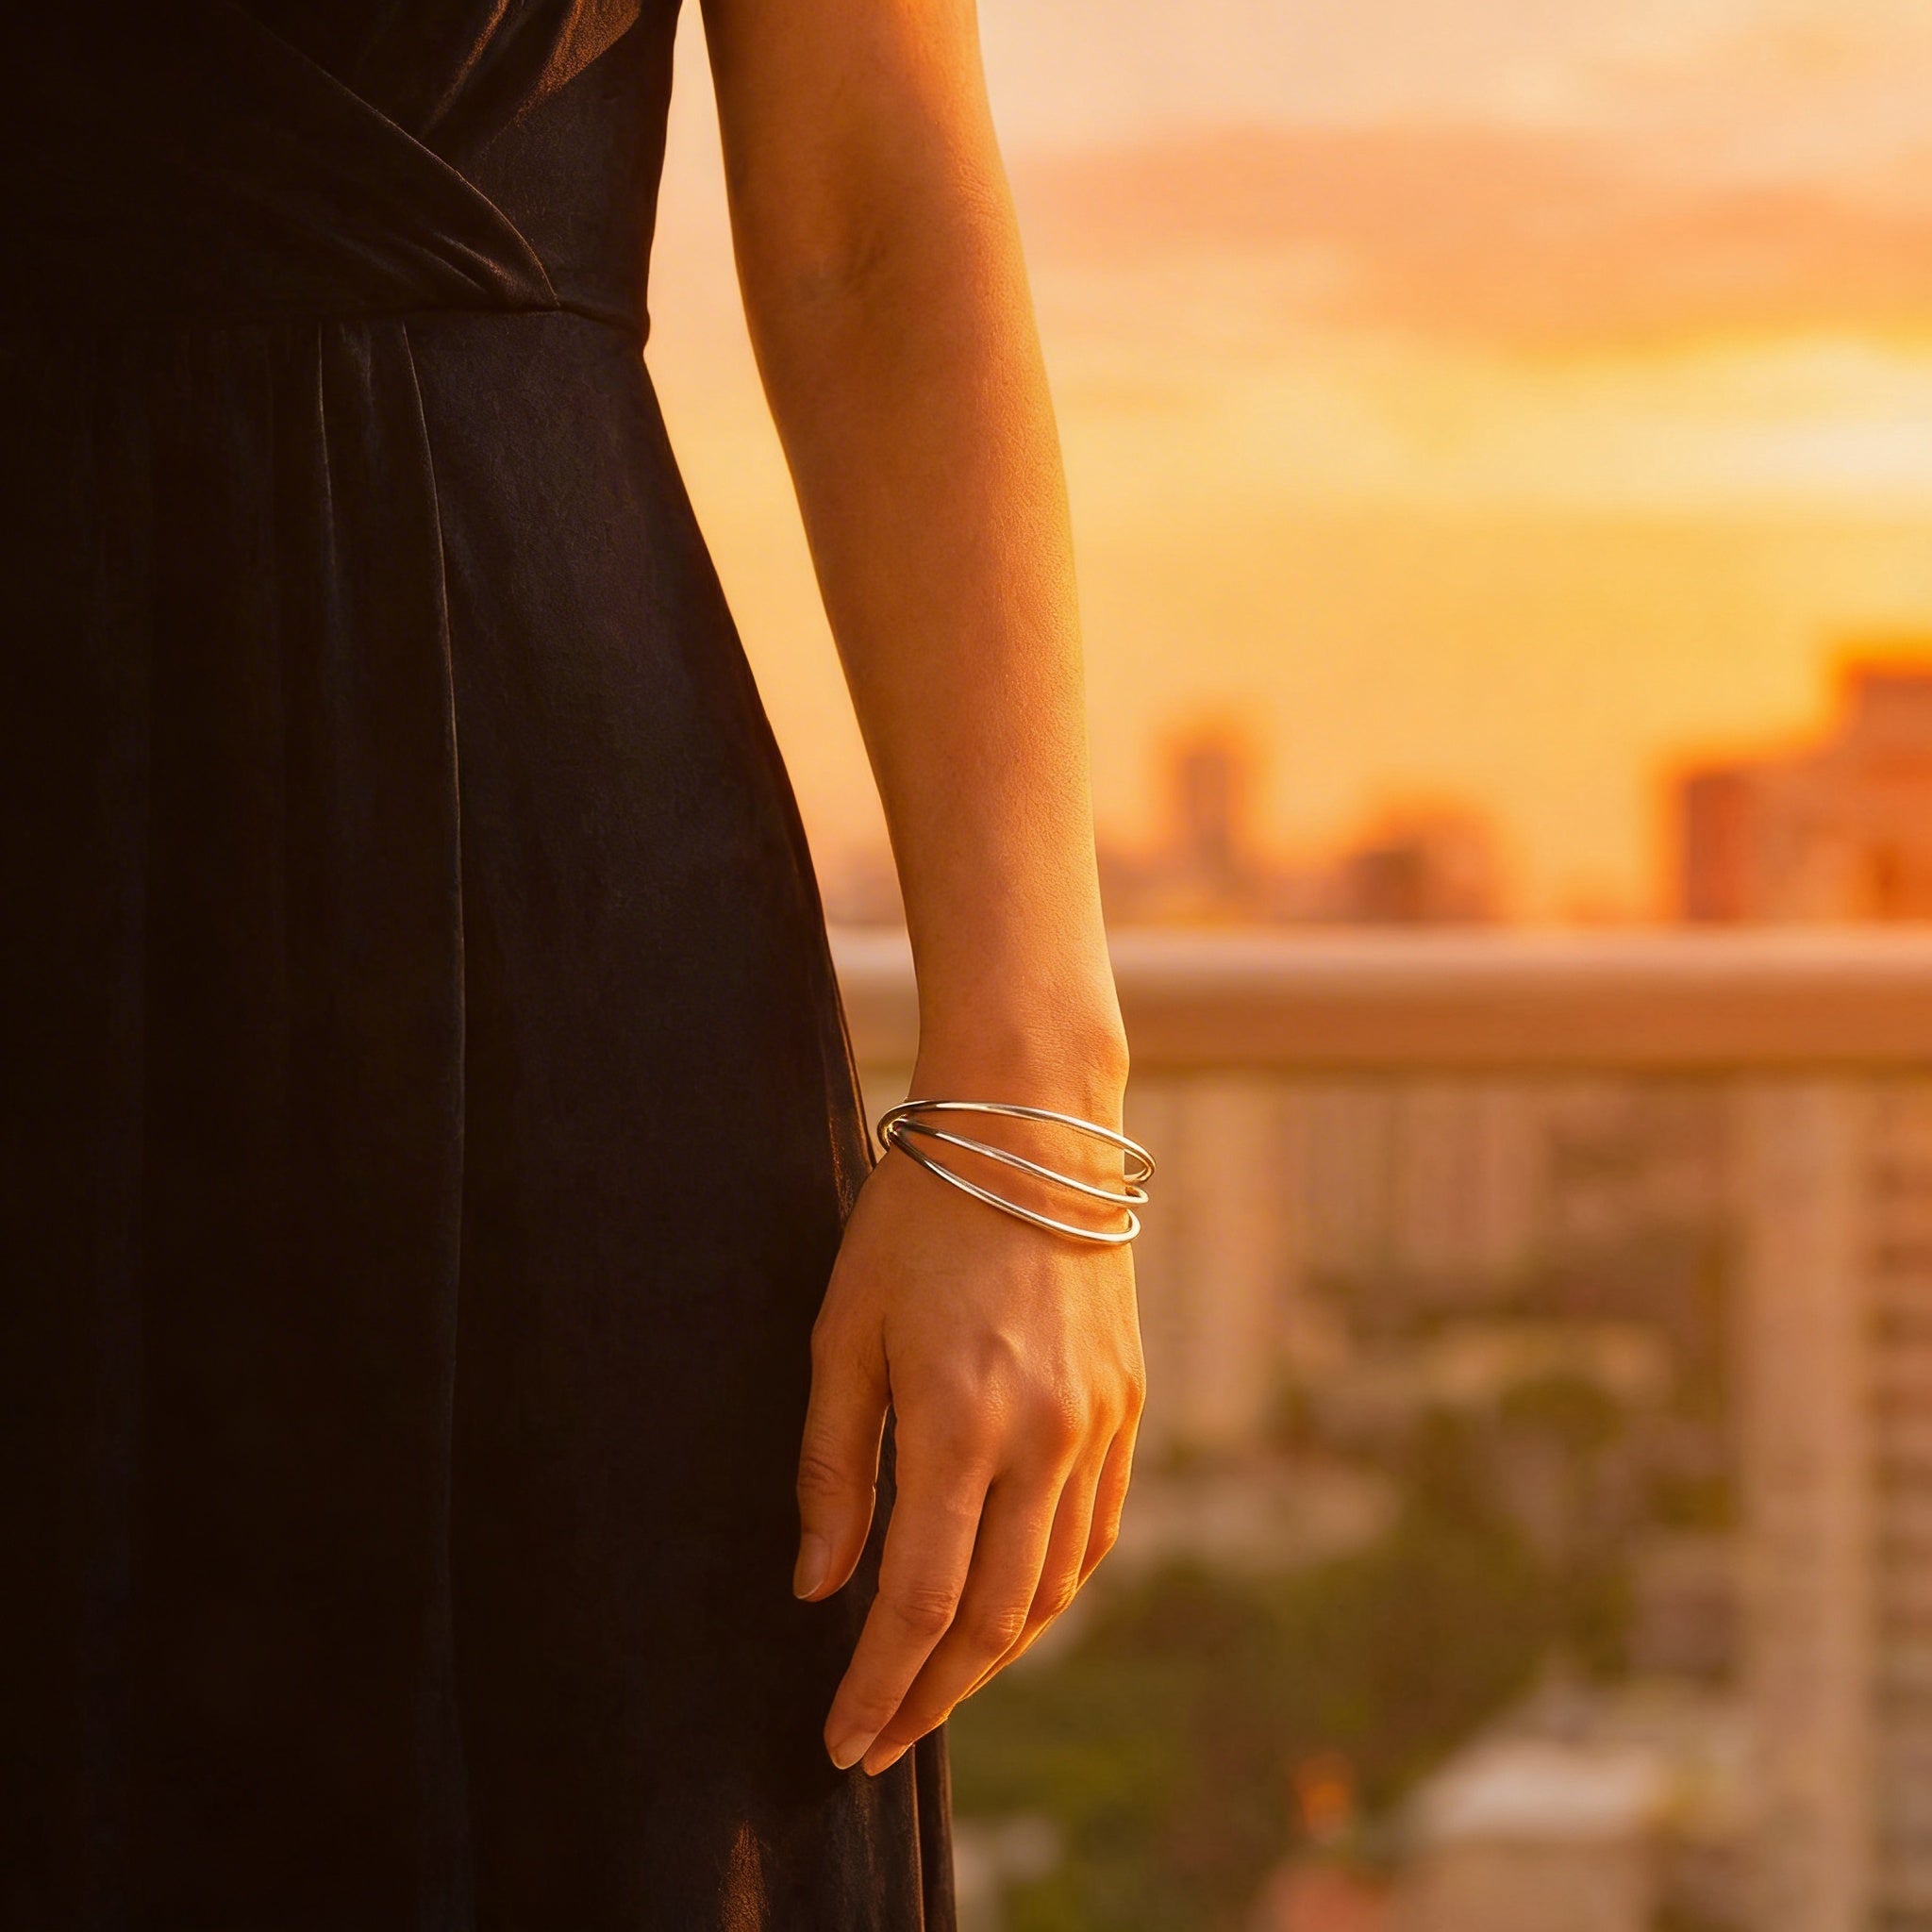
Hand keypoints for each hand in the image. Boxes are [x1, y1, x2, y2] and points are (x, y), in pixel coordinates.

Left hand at [791, 1083, 1145, 1776]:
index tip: (841, 1741)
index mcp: (959, 1419)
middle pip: (995, 1618)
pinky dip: (1050, 1591)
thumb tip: (820, 1586)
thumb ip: (833, 1466)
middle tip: (881, 1739)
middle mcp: (1043, 1436)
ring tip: (936, 1688)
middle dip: (933, 1695)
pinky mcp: (1125, 1404)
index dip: (879, 1686)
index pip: (920, 1602)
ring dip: (996, 1657)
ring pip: (1054, 1586)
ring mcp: (1097, 1423)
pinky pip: (1094, 1531)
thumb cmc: (914, 1219)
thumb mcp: (844, 1331)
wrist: (1029, 1128)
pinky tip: (1011, 1610)